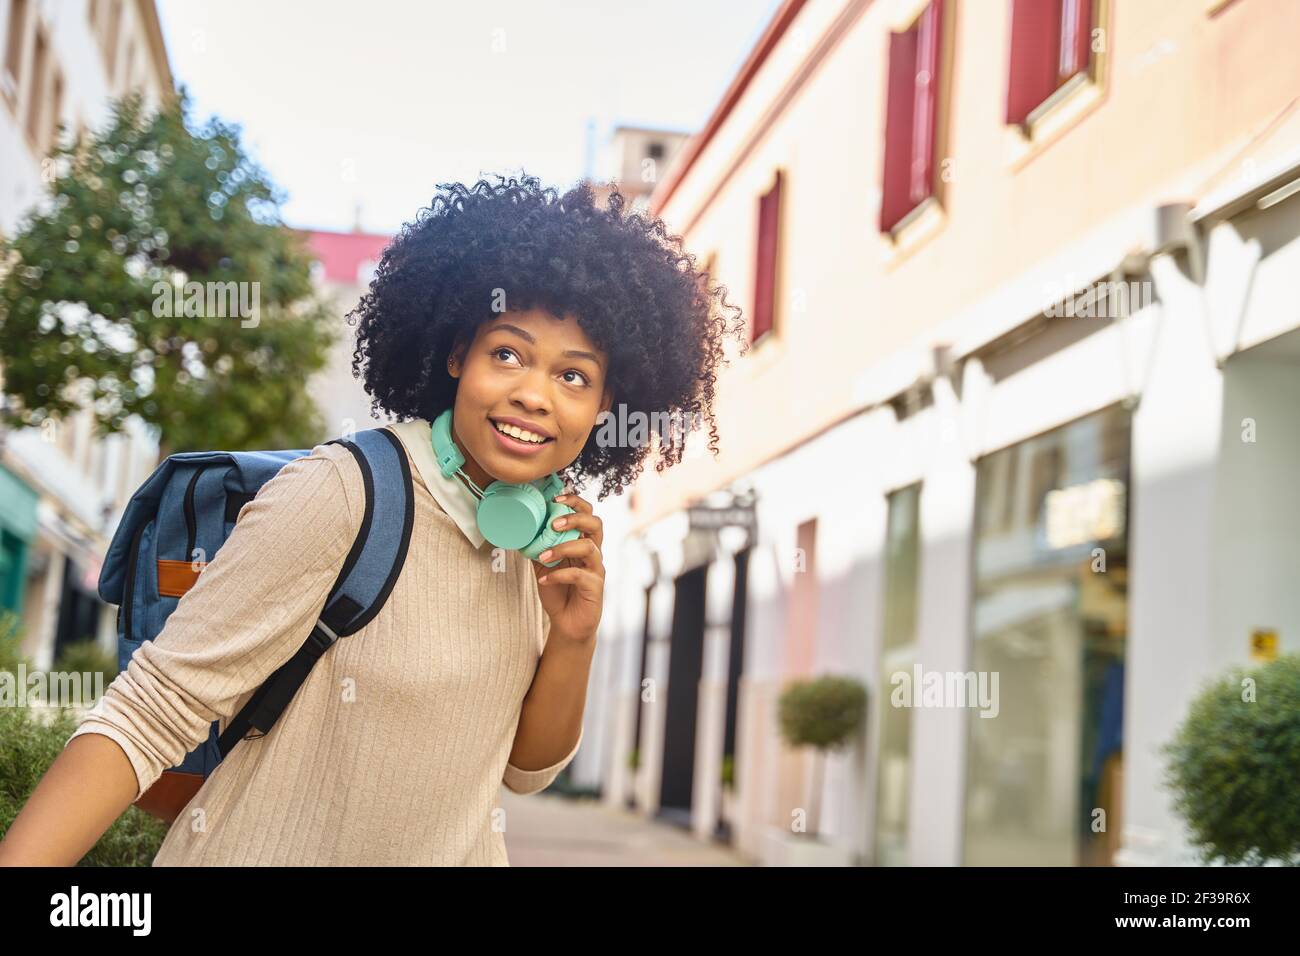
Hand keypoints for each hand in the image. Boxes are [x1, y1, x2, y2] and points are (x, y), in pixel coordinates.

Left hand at [531, 492, 603, 643]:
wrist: (567, 623)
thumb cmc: (559, 591)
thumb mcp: (543, 565)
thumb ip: (538, 546)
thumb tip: (519, 528)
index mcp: (583, 542)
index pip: (587, 514)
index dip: (575, 501)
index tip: (556, 497)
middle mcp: (594, 553)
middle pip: (596, 524)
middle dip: (575, 518)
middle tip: (553, 523)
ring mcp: (597, 570)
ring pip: (590, 548)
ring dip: (564, 547)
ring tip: (543, 555)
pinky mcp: (595, 588)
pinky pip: (580, 575)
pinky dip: (559, 575)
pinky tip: (544, 580)